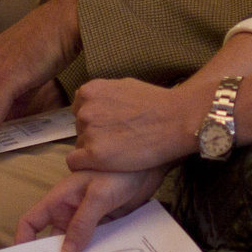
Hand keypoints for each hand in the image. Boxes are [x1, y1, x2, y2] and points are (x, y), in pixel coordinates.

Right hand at [16, 165, 169, 251]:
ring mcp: (86, 220)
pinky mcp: (104, 226)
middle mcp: (69, 212)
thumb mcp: (98, 196)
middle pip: (52, 240)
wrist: (149, 167)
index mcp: (60, 200)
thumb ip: (82, 223)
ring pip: (74, 246)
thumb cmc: (120, 171)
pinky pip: (93, 245)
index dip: (23, 239)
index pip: (32, 221)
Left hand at [67, 77, 206, 174]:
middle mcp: (84, 110)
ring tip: (120, 149)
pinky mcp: (94, 155)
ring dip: (95, 150)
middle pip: (79, 128)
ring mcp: (88, 132)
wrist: (176, 120)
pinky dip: (88, 165)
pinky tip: (107, 163)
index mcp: (89, 91)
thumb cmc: (156, 103)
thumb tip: (94, 101)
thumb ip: (104, 94)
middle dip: (95, 134)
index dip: (95, 120)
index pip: (78, 110)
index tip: (110, 125)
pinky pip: (75, 163)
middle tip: (118, 138)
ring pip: (80, 146)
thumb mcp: (125, 86)